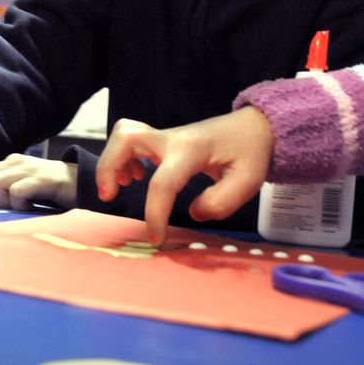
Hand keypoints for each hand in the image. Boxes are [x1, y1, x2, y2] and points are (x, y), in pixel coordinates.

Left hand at [0, 154, 76, 210]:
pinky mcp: (41, 179)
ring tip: (22, 206)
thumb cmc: (49, 190)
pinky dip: (20, 203)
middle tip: (8, 206)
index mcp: (8, 164)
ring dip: (5, 201)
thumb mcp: (19, 187)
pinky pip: (17, 191)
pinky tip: (32, 206)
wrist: (83, 183)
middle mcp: (16, 162)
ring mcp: (29, 169)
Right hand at [95, 111, 274, 243]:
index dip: (154, 214)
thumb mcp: (249, 181)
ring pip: (124, 135)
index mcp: (193, 151)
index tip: (156, 238)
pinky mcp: (163, 140)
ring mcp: (166, 136)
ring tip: (119, 186)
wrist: (255, 126)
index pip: (163, 182)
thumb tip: (193, 212)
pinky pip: (131, 140)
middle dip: (108, 166)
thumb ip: (222, 201)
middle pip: (126, 138)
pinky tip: (136, 176)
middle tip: (108, 195)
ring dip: (112, 161)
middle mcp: (173, 139)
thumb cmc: (251, 153)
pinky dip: (123, 158)